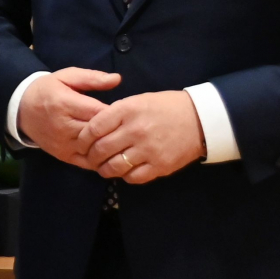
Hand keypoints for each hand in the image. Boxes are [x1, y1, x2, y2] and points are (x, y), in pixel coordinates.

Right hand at [16, 68, 122, 168]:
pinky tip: (112, 154)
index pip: (99, 112)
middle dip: (116, 131)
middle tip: (129, 127)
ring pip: (95, 149)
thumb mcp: (67, 76)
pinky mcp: (63, 156)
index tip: (127, 111)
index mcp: (65, 104)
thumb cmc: (48, 89)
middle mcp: (64, 126)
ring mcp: (63, 144)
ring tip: (124, 141)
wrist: (22, 108)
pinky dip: (101, 159)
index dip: (117, 113)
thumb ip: (92, 78)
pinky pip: (87, 162)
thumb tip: (117, 79)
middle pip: (98, 133)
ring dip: (111, 146)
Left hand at [79, 90, 205, 183]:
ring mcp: (148, 150)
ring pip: (114, 167)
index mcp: (127, 110)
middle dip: (91, 157)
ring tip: (104, 168)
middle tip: (90, 158)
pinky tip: (124, 171)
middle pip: (101, 149)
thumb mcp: (137, 101)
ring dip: (104, 170)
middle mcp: (135, 130)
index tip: (80, 144)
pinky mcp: (160, 166)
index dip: (82, 139)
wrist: (199, 119)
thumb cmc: (165, 107)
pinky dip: (125, 176)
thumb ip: (115, 114)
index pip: (94, 128)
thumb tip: (93, 129)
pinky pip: (133, 177)